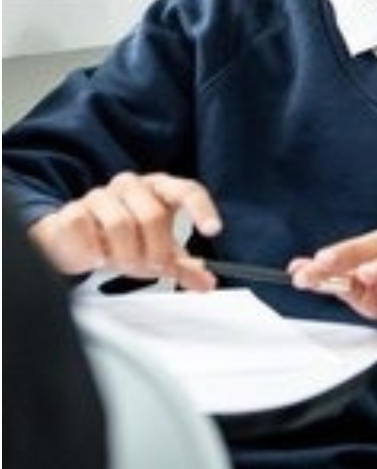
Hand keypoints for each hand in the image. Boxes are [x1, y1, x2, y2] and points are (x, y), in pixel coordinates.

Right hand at [25, 172, 219, 290]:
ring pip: (119, 223)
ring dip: (124, 254)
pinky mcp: (72, 210)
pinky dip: (92, 250)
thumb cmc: (125, 241)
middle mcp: (132, 186)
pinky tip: (95, 256)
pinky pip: (83, 226)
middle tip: (154, 267)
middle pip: (152, 215)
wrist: (78, 243)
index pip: (187, 191)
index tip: (213, 230)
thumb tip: (207, 282)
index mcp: (160, 189)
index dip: (201, 210)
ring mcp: (100, 195)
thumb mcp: (158, 253)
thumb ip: (184, 267)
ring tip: (122, 262)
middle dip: (156, 250)